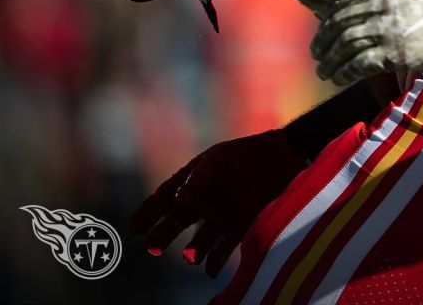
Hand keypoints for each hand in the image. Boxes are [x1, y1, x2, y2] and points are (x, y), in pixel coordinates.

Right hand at [130, 129, 308, 277]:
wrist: (287, 156)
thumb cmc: (251, 154)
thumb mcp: (219, 161)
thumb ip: (197, 180)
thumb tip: (178, 198)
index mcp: (196, 177)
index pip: (166, 196)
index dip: (150, 211)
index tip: (135, 227)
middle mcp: (207, 198)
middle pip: (178, 220)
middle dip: (163, 234)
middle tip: (151, 246)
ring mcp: (224, 212)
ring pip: (201, 238)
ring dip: (193, 250)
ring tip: (189, 258)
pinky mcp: (242, 224)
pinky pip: (224, 248)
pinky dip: (216, 260)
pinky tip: (209, 269)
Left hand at [312, 0, 422, 85]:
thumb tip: (370, 7)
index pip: (347, 2)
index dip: (331, 18)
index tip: (325, 30)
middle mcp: (384, 4)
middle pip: (341, 22)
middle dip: (324, 40)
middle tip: (318, 52)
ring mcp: (388, 29)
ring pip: (345, 44)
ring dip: (330, 59)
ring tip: (324, 69)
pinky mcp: (394, 53)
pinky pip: (358, 64)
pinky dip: (344, 72)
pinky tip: (338, 78)